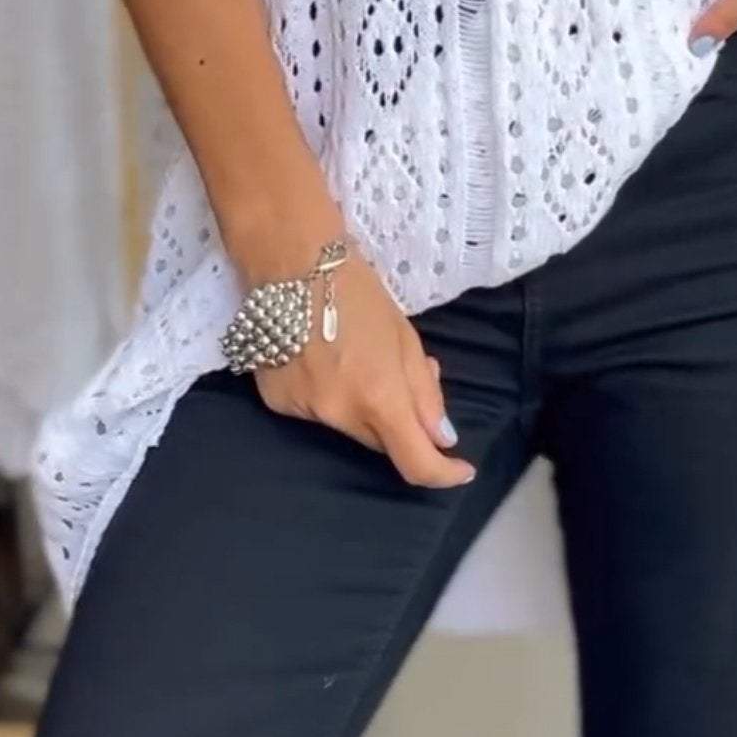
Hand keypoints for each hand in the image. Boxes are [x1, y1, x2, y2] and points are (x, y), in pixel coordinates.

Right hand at [234, 217, 476, 489]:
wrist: (289, 262)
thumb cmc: (357, 290)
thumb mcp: (404, 337)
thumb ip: (423, 393)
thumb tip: (441, 439)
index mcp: (379, 396)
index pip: (416, 462)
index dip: (443, 474)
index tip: (460, 469)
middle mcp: (339, 413)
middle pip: (381, 443)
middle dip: (399, 424)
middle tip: (398, 377)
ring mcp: (303, 410)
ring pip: (348, 427)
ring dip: (361, 406)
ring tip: (354, 356)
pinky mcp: (276, 402)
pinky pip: (316, 413)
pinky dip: (328, 396)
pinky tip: (321, 358)